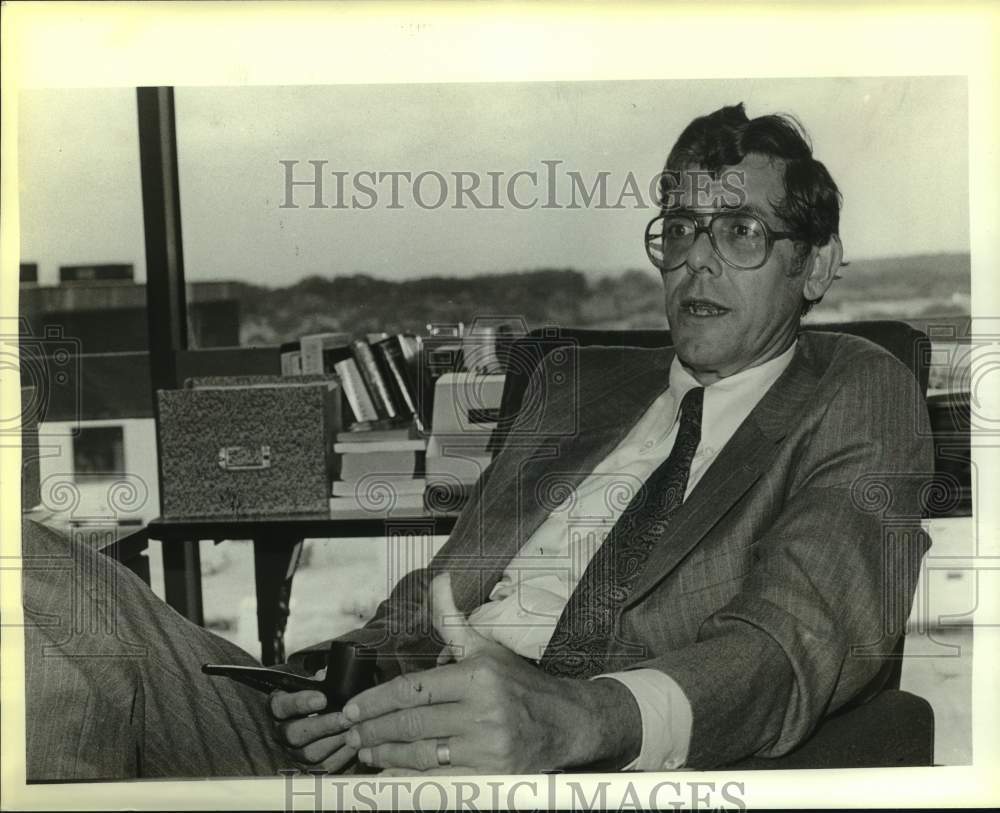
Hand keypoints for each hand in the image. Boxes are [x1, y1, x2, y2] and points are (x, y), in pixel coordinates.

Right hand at [269, 687, 356, 770]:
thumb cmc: (319, 696)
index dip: (301, 702)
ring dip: (335, 740)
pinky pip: (325, 766)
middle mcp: (282, 732)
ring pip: (310, 753)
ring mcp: (294, 753)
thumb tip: (326, 675)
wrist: (321, 719)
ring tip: (354, 729)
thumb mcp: (316, 684)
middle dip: (323, 725)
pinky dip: (343, 755)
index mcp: (279, 707)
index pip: (281, 706)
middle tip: (345, 717)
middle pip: (294, 734)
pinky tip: (356, 743)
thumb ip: (320, 680)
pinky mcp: (310, 769)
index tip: (322, 699)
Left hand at [341, 573, 640, 773]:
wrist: (566, 722)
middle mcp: (482, 712)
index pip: (414, 690)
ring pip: (422, 754)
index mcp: (476, 677)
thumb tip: (438, 580)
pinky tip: (391, 772)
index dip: (377, 701)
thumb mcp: (485, 647)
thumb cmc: (518, 684)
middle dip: (374, 729)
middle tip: (350, 731)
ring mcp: (488, 747)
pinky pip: (441, 778)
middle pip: (412, 723)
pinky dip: (412, 777)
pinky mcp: (493, 775)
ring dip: (387, 754)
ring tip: (365, 750)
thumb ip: (452, 619)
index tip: (353, 708)